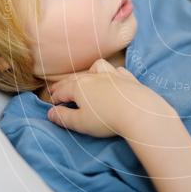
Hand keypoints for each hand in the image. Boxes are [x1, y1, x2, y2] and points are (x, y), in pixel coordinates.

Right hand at [46, 58, 166, 137]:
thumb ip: (63, 118)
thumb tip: (50, 113)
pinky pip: (117, 71)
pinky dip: (111, 73)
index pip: (62, 91)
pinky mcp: (128, 78)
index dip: (54, 98)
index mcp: (79, 87)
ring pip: (96, 68)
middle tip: (56, 89)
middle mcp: (94, 77)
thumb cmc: (106, 119)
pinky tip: (113, 77)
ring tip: (85, 79)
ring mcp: (112, 75)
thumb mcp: (80, 123)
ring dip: (88, 73)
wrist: (139, 112)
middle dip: (64, 85)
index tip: (51, 104)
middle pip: (75, 79)